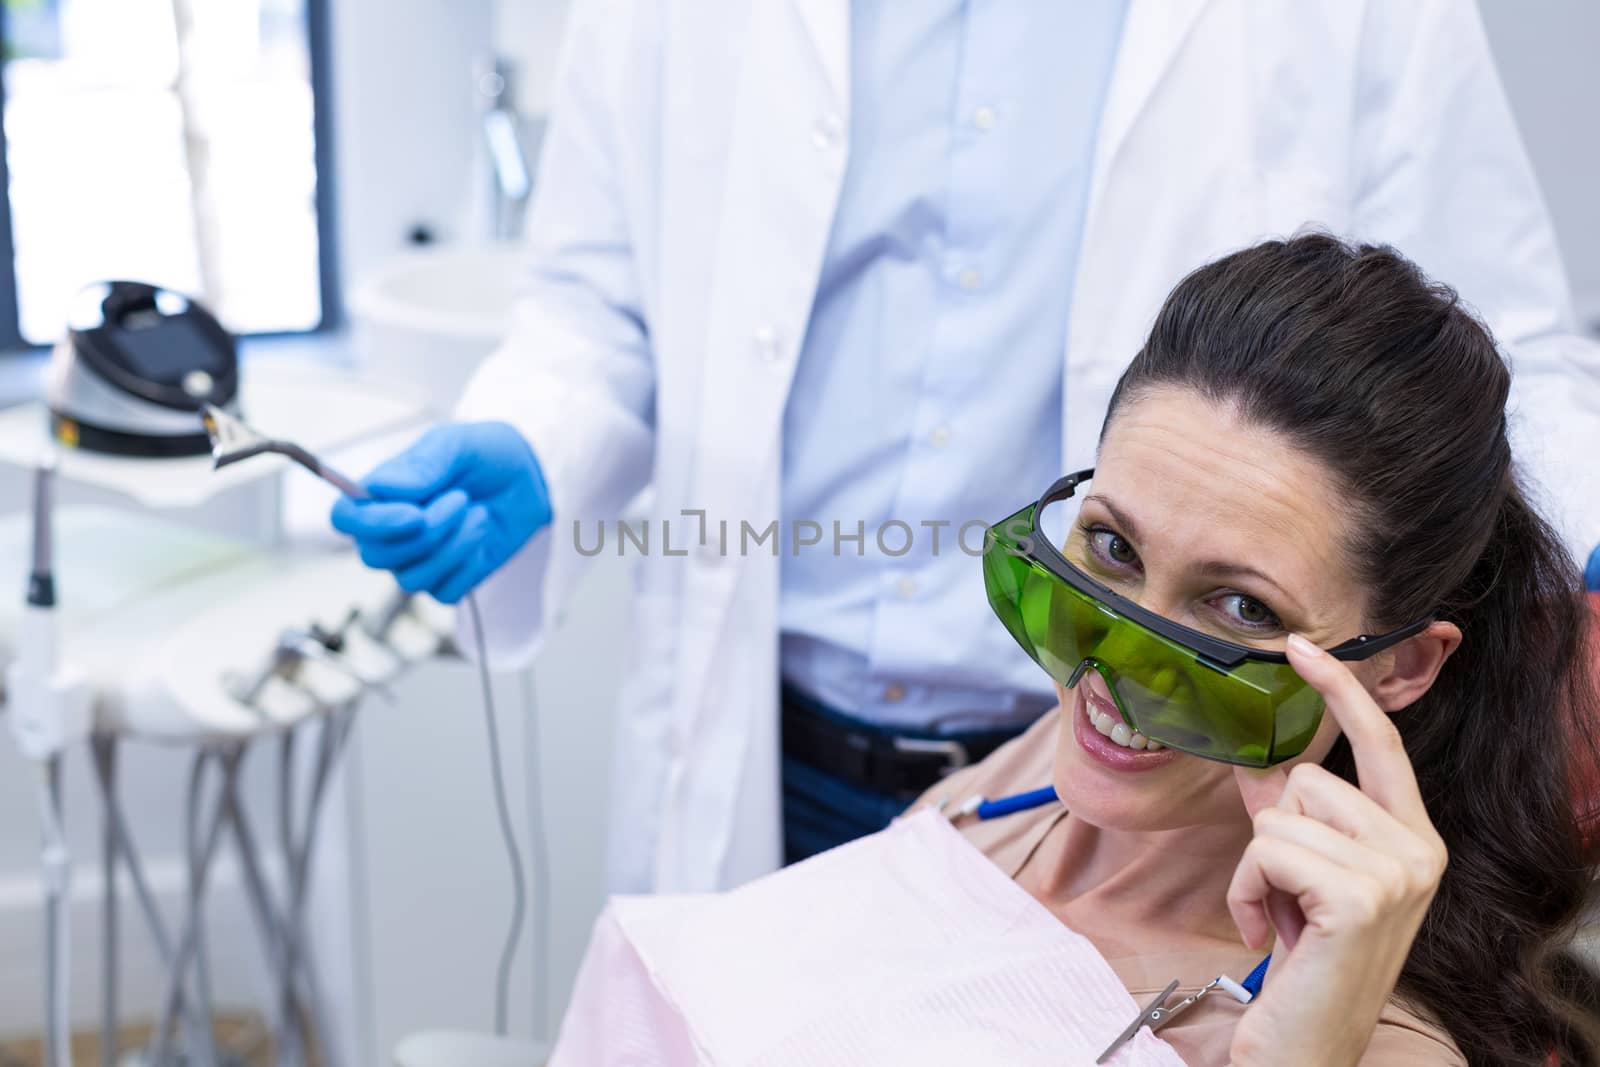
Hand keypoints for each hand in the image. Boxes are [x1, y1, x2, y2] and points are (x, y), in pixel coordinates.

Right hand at [329, 421, 551, 603]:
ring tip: (478, 512)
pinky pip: (445, 592)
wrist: (529, 478)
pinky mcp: (448, 580)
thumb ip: (423, 464)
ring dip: (452, 547)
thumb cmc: (484, 455)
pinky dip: (469, 566)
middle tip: (461, 499)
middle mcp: (391, 532)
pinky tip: (482, 535)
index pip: (345, 519)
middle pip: (376, 556)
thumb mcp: (458, 444)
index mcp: (381, 495)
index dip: (370, 524)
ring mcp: (418, 560)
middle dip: (426, 533)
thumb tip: (385, 488)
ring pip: (411, 579)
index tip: (414, 515)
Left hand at [1226, 633, 1446, 1066]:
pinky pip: (1265, 849)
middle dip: (1273, 837)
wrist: (1305, 1047)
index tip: (1300, 647)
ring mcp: (1397, 872)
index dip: (1341, 691)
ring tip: (1280, 920)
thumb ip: (1288, 818)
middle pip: (1307, 780)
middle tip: (1288, 902)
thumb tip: (1261, 764)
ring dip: (1254, 870)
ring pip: (1278, 816)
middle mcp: (1418, 851)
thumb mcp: (1298, 878)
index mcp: (1413, 840)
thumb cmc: (1306, 965)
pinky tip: (1268, 934)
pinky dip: (1246, 891)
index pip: (1381, 743)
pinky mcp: (1360, 896)